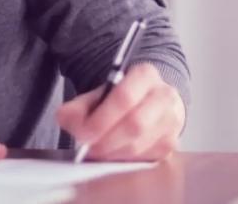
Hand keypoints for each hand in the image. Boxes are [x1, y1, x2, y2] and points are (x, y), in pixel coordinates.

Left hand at [56, 63, 184, 160]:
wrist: (148, 100)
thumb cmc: (120, 97)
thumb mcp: (98, 93)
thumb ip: (78, 105)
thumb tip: (66, 118)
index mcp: (145, 75)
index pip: (124, 98)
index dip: (101, 119)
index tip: (83, 134)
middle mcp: (164, 96)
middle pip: (134, 124)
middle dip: (106, 141)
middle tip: (87, 148)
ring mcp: (171, 121)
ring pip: (140, 145)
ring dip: (113, 153)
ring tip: (96, 153)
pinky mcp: (171, 143)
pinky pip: (146, 159)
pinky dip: (125, 161)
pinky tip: (112, 156)